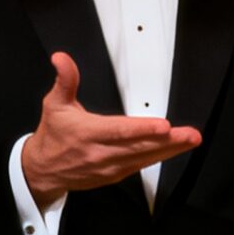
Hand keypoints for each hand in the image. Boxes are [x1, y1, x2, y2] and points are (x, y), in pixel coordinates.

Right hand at [19, 52, 201, 205]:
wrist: (44, 170)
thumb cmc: (53, 136)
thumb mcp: (55, 104)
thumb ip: (65, 80)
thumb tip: (62, 59)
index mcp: (88, 134)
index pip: (120, 131)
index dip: (143, 129)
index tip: (164, 126)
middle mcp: (101, 153)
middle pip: (140, 147)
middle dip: (168, 141)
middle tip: (190, 134)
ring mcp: (110, 167)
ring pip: (145, 158)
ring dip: (170, 150)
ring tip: (190, 140)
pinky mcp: (115, 175)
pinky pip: (141, 166)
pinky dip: (159, 157)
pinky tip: (174, 149)